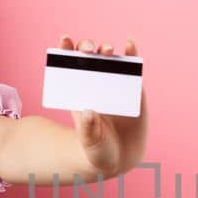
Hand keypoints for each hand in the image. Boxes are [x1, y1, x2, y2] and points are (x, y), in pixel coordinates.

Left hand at [59, 34, 148, 177]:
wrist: (121, 158)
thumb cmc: (98, 150)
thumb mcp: (90, 143)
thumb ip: (88, 130)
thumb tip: (87, 112)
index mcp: (78, 92)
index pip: (68, 65)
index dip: (65, 50)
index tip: (64, 39)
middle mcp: (94, 83)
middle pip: (88, 58)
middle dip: (87, 48)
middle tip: (88, 50)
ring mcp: (113, 84)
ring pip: (108, 60)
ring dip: (106, 50)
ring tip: (107, 50)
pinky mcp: (132, 88)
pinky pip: (131, 68)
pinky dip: (131, 54)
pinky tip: (129, 44)